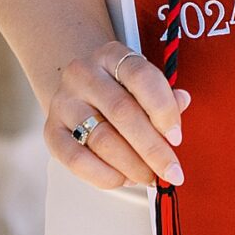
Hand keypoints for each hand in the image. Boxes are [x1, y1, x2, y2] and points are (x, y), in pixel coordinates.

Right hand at [46, 38, 191, 192]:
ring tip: (149, 177)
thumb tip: (182, 101)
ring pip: (102, 138)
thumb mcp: (142, 83)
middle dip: (152, 148)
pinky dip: (105, 175)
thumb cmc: (118, 89)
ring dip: (132, 165)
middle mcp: (83, 74)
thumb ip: (163, 95)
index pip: (140, 76)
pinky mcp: (51, 131)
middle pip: (122, 112)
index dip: (163, 109)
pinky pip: (77, 159)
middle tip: (170, 171)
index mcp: (111, 55)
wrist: (78, 90)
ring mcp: (64, 102)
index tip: (177, 137)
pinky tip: (123, 178)